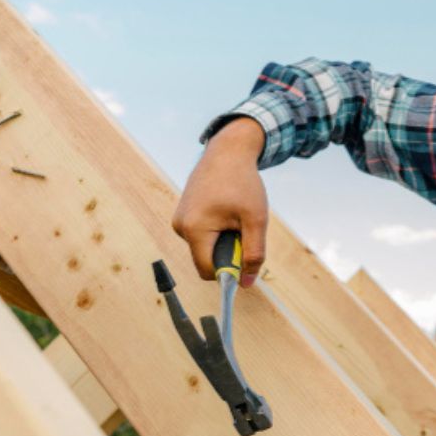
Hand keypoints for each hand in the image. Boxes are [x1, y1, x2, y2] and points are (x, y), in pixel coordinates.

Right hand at [172, 117, 267, 286]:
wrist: (228, 151)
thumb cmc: (243, 183)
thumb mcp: (256, 220)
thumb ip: (253, 253)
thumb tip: (247, 283)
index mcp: (194, 229)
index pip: (208, 270)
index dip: (229, 272)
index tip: (247, 260)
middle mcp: (180, 227)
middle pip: (207, 259)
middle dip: (228, 253)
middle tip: (243, 229)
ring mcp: (179, 220)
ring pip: (205, 248)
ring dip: (224, 241)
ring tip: (234, 217)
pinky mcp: (183, 215)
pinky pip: (202, 236)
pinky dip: (217, 231)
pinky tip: (226, 211)